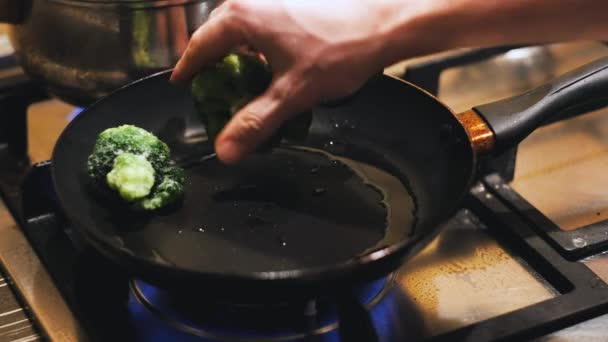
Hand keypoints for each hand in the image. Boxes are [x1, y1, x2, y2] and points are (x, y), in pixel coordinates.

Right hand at [170, 0, 421, 163]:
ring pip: (244, 32)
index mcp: (241, 17)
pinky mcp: (294, 4)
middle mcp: (252, 1)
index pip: (199, 47)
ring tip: (247, 86)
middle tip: (216, 93)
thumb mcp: (292, 93)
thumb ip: (255, 122)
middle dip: (216, 67)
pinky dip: (262, 49)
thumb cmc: (342, 49)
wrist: (387, 21)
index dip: (188, 70)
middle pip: (219, 37)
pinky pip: (265, 27)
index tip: (182, 86)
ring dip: (241, 58)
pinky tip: (277, 69)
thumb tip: (225, 150)